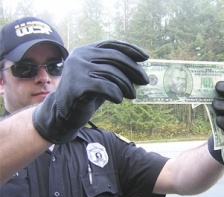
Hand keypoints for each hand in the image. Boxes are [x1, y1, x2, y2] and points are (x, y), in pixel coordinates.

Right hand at [33, 40, 148, 143]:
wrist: (64, 113)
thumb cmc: (87, 94)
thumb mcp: (101, 77)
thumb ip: (115, 70)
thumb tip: (140, 69)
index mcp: (85, 50)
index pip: (112, 44)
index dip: (131, 49)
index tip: (146, 57)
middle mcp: (80, 56)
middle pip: (115, 58)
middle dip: (134, 69)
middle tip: (145, 81)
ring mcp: (77, 69)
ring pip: (112, 73)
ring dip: (127, 85)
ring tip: (132, 95)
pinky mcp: (77, 86)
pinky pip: (105, 87)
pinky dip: (116, 93)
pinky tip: (118, 100)